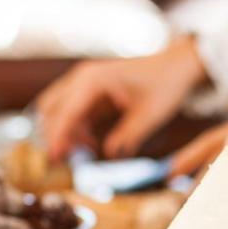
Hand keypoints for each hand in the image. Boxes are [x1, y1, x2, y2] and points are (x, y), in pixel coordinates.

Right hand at [36, 37, 207, 159]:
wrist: (176, 66)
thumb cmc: (165, 85)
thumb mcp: (149, 116)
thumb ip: (127, 137)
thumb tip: (108, 155)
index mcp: (94, 80)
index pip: (66, 112)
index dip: (57, 137)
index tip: (53, 159)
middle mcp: (83, 78)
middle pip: (51, 109)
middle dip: (53, 135)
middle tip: (64, 161)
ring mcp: (84, 84)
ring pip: (58, 111)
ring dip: (64, 134)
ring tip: (84, 153)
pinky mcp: (90, 92)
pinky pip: (72, 113)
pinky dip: (74, 130)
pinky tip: (90, 145)